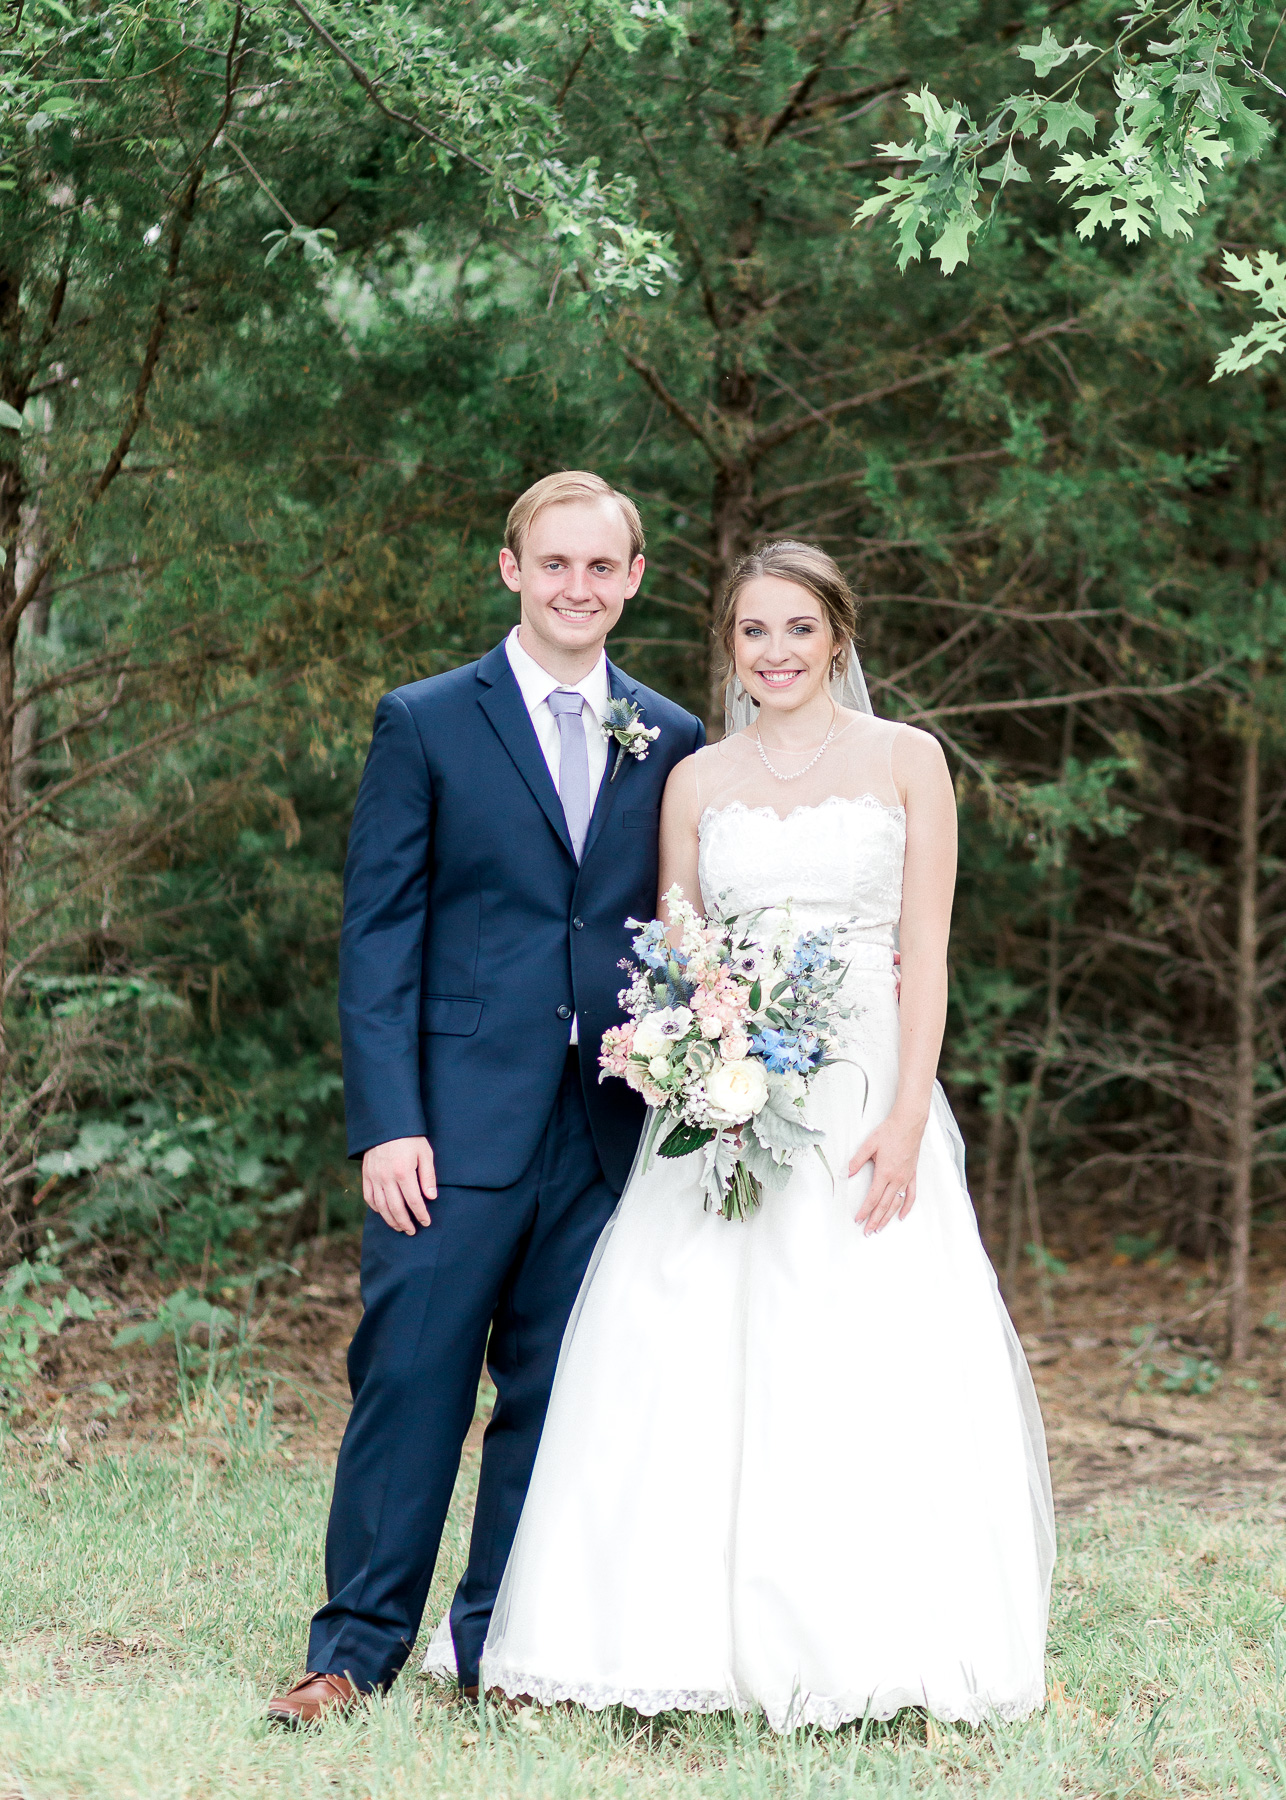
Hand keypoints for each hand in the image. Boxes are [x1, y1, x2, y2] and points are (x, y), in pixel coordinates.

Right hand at [362, 1136, 436, 1234]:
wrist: (386, 1123)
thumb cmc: (410, 1137)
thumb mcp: (425, 1153)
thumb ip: (428, 1176)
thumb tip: (431, 1198)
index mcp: (403, 1172)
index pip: (414, 1201)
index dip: (421, 1214)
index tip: (426, 1222)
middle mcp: (386, 1177)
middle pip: (396, 1208)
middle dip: (405, 1223)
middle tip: (412, 1231)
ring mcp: (374, 1177)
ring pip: (381, 1206)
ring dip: (390, 1220)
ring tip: (399, 1228)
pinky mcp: (366, 1175)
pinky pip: (369, 1197)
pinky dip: (376, 1208)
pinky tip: (384, 1213)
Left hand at [849, 1111, 923, 1235]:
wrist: (908, 1123)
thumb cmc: (889, 1132)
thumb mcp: (869, 1144)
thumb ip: (857, 1160)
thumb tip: (846, 1173)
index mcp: (884, 1172)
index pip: (873, 1197)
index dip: (865, 1210)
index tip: (858, 1219)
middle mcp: (896, 1178)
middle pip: (885, 1205)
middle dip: (875, 1220)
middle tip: (868, 1232)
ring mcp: (906, 1178)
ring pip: (897, 1203)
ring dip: (888, 1217)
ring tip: (880, 1228)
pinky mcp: (912, 1174)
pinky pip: (911, 1195)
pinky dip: (907, 1207)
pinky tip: (902, 1216)